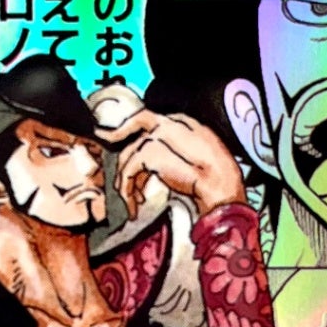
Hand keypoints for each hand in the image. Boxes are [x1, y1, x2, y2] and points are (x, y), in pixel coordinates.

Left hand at [97, 108, 244, 218]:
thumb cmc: (219, 179)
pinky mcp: (150, 151)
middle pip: (138, 123)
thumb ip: (180, 151)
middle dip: (119, 131)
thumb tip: (159, 162)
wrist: (220, 186)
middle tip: (105, 136)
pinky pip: (129, 169)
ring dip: (127, 180)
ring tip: (133, 201)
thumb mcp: (202, 157)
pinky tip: (134, 205)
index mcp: (186, 122)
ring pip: (131, 153)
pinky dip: (128, 190)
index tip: (131, 144)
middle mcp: (172, 122)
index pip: (155, 121)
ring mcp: (160, 134)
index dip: (140, 133)